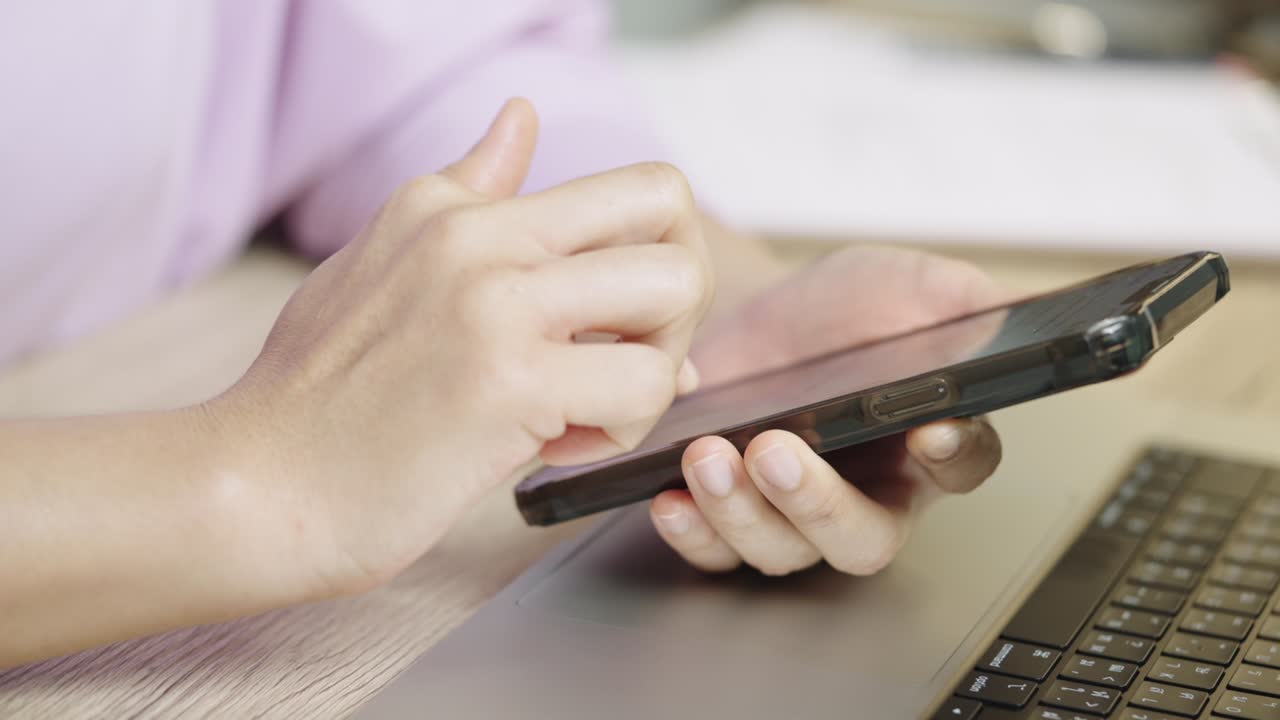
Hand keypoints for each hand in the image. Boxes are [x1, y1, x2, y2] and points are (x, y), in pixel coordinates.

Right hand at [213, 100, 712, 595]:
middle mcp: (483, 238)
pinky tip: (554, 447)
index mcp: (459, 209)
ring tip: (591, 407)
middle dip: (679, 301)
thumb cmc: (317, 394)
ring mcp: (497, 304)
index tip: (623, 316)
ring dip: (656, 367)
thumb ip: (464, 189)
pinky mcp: (508, 382)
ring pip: (675, 292)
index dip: (661, 252)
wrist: (256, 486)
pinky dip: (619, 430)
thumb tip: (520, 115)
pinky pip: (642, 387)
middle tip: (628, 359)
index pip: (634, 185)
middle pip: (672, 214)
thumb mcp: (384, 260)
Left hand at [649, 245, 1003, 575]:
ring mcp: (796, 514)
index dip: (952, 453)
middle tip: (777, 452)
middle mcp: (869, 492)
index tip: (929, 429)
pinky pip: (718, 553)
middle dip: (817, 505)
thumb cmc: (840, 311)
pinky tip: (670, 499)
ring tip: (708, 455)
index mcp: (928, 441)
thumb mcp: (901, 285)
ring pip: (783, 551)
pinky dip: (693, 534)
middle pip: (862, 538)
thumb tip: (1010, 311)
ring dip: (742, 513)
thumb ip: (957, 299)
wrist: (750, 319)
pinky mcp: (733, 515)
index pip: (964, 462)